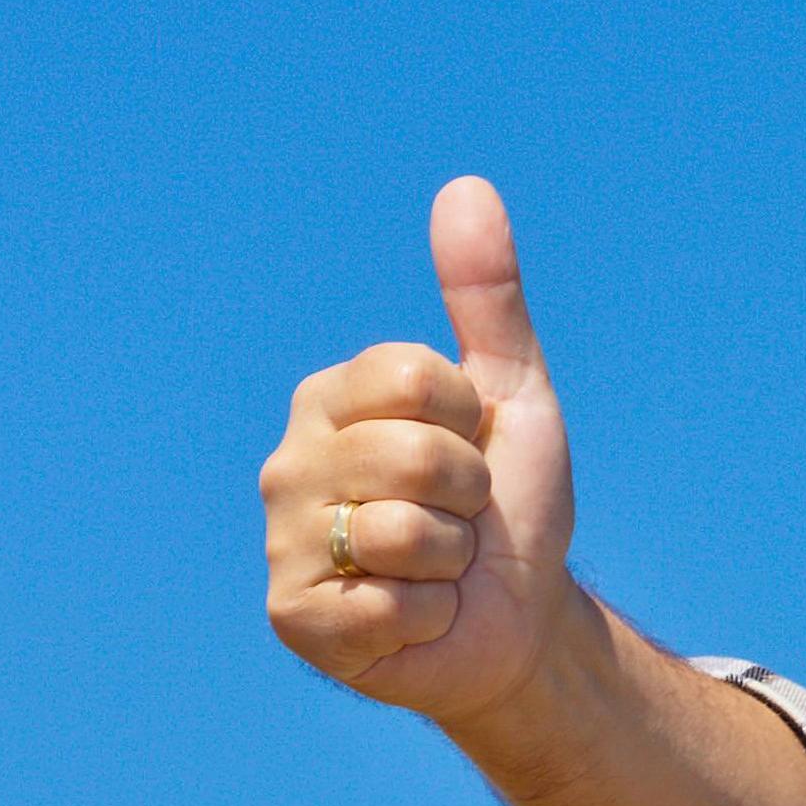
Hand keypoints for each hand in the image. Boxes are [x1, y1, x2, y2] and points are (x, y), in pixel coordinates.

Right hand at [261, 178, 581, 725]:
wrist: (521, 618)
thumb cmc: (510, 503)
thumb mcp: (514, 395)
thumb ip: (487, 298)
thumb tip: (468, 187)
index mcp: (333, 396)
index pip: (418, 380)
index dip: (473, 424)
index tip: (472, 449)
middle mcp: (290, 461)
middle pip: (416, 457)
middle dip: (470, 495)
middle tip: (461, 517)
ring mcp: (284, 540)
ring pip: (403, 533)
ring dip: (452, 560)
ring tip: (438, 567)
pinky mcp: (296, 617)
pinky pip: (388, 603)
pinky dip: (428, 615)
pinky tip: (415, 616)